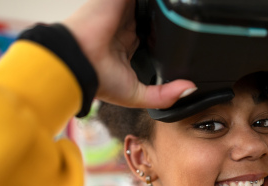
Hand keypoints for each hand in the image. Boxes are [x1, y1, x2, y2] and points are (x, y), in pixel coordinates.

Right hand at [63, 0, 195, 107]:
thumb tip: (189, 89)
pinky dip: (158, 2)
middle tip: (188, 23)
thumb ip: (163, 95)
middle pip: (154, 15)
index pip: (153, 33)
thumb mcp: (136, 93)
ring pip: (151, 4)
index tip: (184, 39)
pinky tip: (170, 3)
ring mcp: (123, 7)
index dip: (167, 36)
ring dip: (162, 8)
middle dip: (168, 19)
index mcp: (128, 42)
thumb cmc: (97, 78)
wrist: (78, 61)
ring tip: (182, 7)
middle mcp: (126, 24)